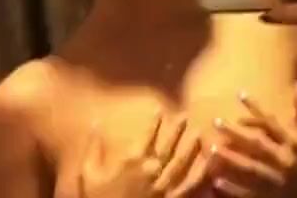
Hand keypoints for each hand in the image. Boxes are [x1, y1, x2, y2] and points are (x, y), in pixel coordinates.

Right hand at [78, 113, 207, 197]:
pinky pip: (189, 187)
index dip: (153, 123)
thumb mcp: (88, 173)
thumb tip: (95, 122)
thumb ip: (92, 147)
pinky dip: (200, 176)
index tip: (160, 110)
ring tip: (200, 134)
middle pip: (167, 147)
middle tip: (185, 116)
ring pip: (181, 164)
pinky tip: (209, 165)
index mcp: (132, 162)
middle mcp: (151, 171)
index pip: (146, 137)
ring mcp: (162, 186)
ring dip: (190, 148)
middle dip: (177, 131)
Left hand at [209, 91, 296, 197]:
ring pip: (248, 169)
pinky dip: (232, 188)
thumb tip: (296, 88)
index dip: (255, 107)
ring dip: (229, 159)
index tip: (240, 95)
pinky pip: (249, 194)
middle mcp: (285, 161)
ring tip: (211, 149)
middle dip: (234, 133)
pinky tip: (217, 181)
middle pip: (255, 144)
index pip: (272, 121)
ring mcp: (278, 182)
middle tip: (215, 122)